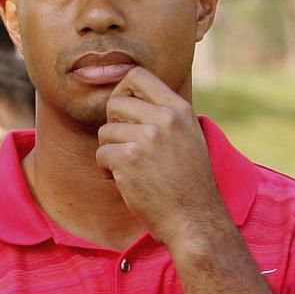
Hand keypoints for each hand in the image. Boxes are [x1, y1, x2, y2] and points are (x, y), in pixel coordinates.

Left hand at [93, 68, 227, 249]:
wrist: (193, 217)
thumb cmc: (187, 182)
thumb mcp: (187, 137)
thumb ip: (165, 116)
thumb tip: (130, 98)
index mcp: (179, 108)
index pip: (137, 75)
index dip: (121, 91)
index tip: (122, 113)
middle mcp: (164, 118)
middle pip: (115, 102)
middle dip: (112, 125)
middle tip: (124, 146)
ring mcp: (147, 137)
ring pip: (105, 131)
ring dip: (110, 152)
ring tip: (128, 169)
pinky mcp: (129, 159)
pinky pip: (101, 154)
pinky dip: (106, 170)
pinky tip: (123, 181)